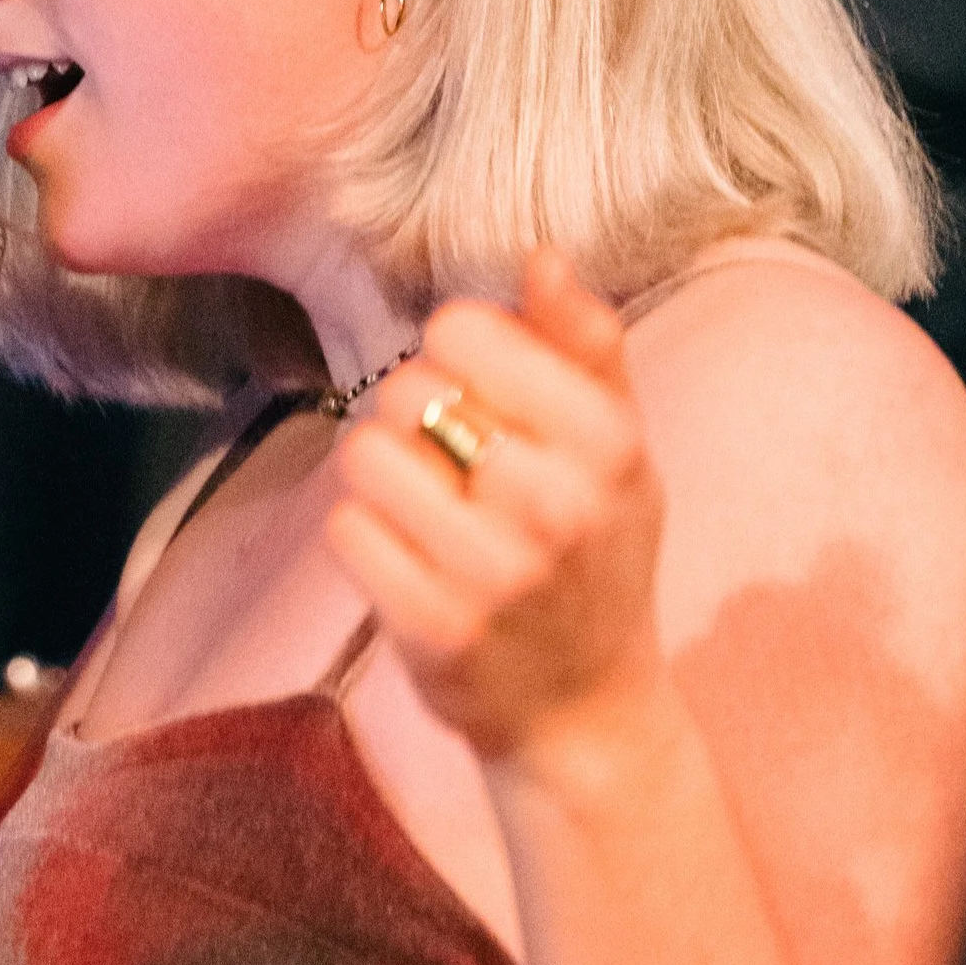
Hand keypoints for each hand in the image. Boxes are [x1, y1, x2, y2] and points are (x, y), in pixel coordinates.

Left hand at [327, 246, 669, 767]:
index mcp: (607, 442)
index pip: (462, 329)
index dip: (451, 349)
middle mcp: (555, 503)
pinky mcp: (432, 626)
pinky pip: (345, 530)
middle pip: (404, 388)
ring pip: (364, 455)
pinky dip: (363, 536)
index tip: (478, 388)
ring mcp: (493, 571)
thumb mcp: (620, 449)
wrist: (586, 709)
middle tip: (452, 461)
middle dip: (411, 415)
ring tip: (426, 507)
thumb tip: (539, 254)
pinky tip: (407, 557)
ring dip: (381, 476)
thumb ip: (584, 345)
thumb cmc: (597, 557)